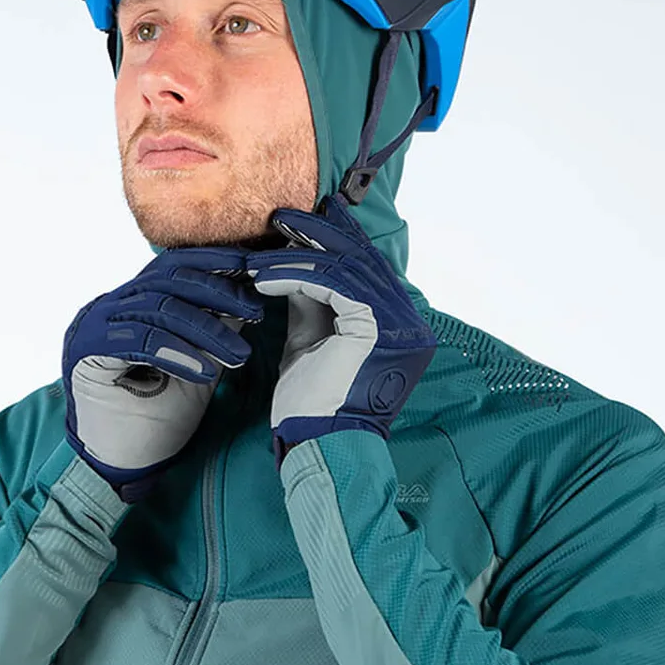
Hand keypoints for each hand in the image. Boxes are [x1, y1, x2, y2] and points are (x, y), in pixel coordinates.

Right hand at [62, 247, 262, 501]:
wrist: (122, 466)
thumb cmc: (157, 418)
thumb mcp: (198, 365)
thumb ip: (214, 329)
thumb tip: (249, 294)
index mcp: (133, 302)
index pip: (174, 265)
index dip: (215, 262)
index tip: (254, 270)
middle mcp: (110, 305)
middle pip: (168, 279)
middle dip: (218, 292)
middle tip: (255, 312)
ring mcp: (94, 325)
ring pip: (157, 307)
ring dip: (205, 330)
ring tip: (237, 356)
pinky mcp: (86, 351)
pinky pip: (138, 340)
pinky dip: (176, 352)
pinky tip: (204, 372)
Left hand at [243, 194, 437, 466]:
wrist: (318, 446)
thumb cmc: (313, 406)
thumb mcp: (309, 342)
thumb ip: (311, 303)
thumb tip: (297, 262)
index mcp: (395, 324)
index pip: (365, 268)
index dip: (332, 239)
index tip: (295, 223)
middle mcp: (405, 320)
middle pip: (361, 259)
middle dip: (317, 234)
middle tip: (279, 219)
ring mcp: (397, 324)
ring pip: (346, 267)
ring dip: (297, 255)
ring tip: (259, 256)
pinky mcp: (376, 328)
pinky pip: (334, 284)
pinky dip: (296, 275)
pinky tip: (265, 279)